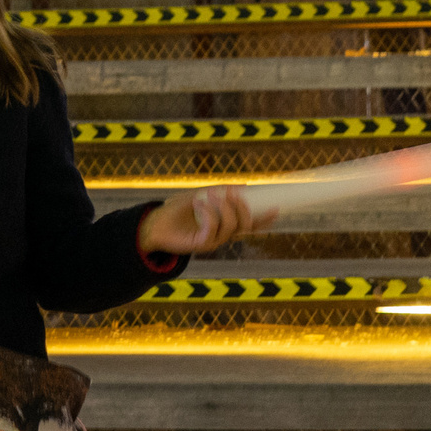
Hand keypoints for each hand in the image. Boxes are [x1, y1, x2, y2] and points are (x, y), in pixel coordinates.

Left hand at [137, 187, 273, 258]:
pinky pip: (213, 230)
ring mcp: (212, 241)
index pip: (249, 225)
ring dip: (223, 207)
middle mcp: (221, 235)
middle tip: (230, 192)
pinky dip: (208, 213)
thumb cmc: (177, 210)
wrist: (155, 222)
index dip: (264, 220)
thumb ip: (221, 192)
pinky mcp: (201, 245)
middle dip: (241, 207)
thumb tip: (242, 186)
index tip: (275, 209)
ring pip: (231, 226)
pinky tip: (198, 205)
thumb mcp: (201, 196)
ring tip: (208, 196)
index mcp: (224, 225)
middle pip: (245, 225)